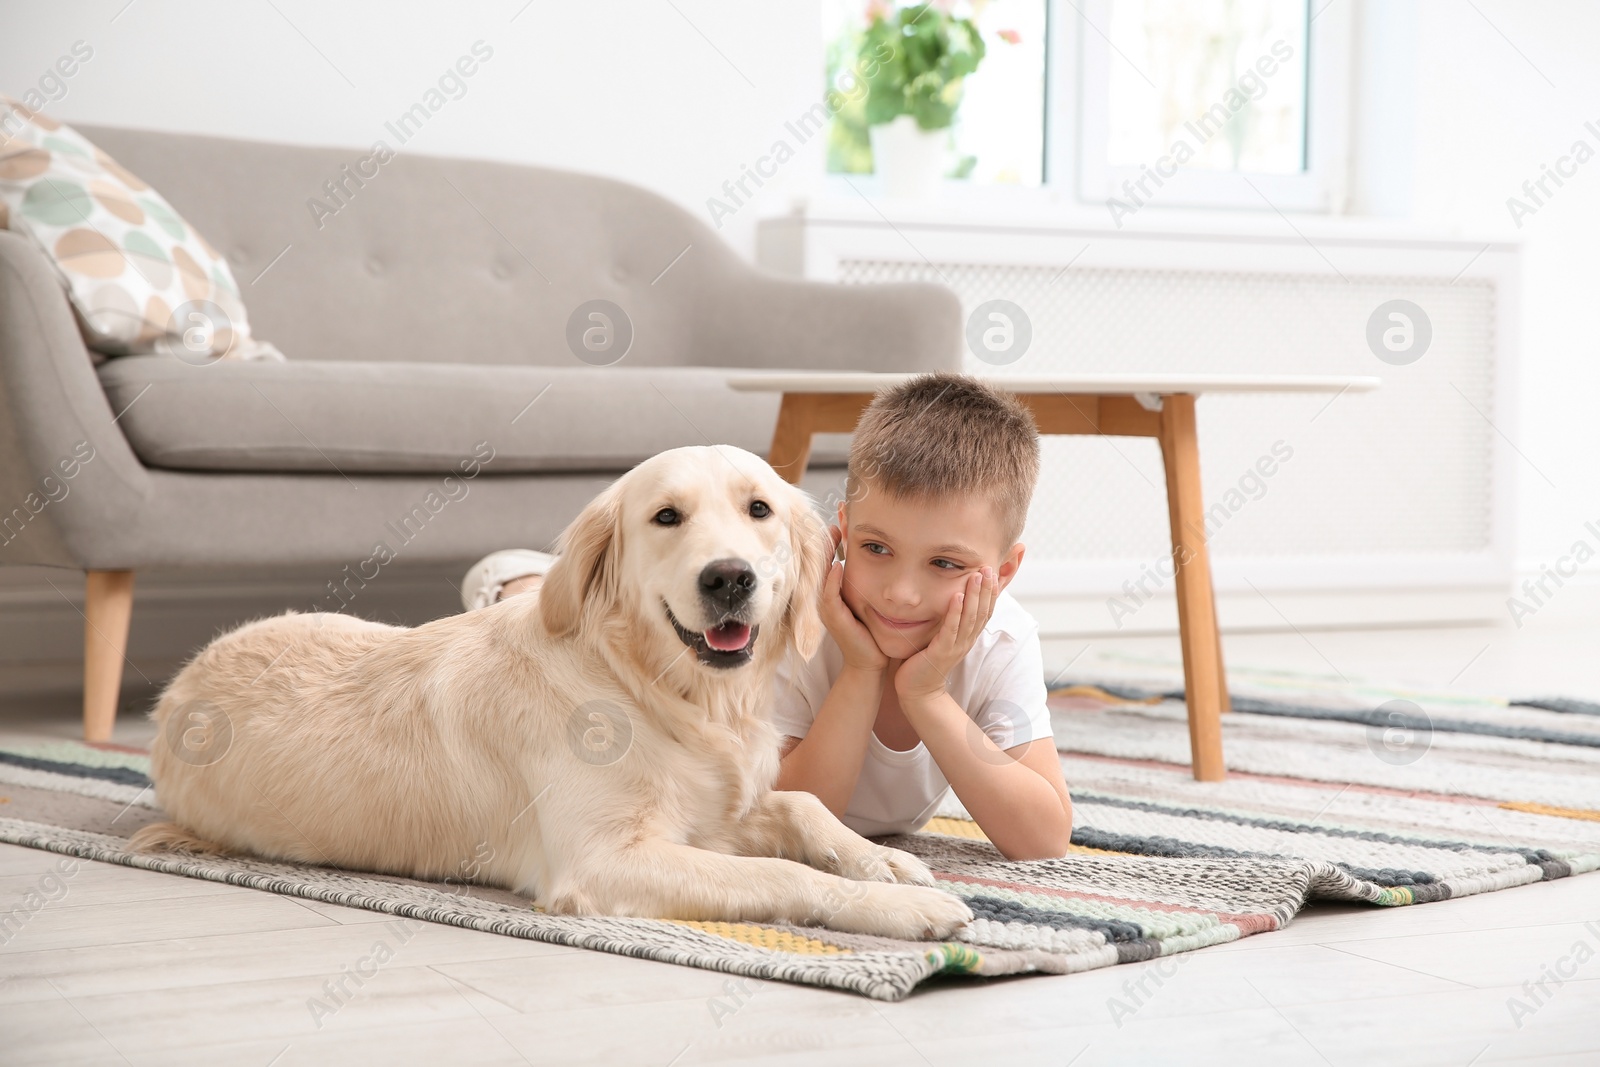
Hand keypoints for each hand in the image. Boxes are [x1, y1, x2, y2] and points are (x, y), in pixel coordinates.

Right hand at [819, 524, 888, 671]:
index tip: (843, 520)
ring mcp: (828, 608)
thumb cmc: (874, 632)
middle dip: (829, 539)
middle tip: (837, 518)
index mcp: (837, 592)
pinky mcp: (834, 619)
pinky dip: (832, 581)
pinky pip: (830, 596)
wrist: (872, 662)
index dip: (836, 540)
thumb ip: (871, 582)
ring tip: (834, 533)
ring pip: (824, 574)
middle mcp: (829, 597)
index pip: (833, 559)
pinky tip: (837, 565)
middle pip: (824, 561)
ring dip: (827, 553)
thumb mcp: (871, 602)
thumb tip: (883, 557)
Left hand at [894, 566, 998, 701]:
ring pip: (970, 618)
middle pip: (982, 612)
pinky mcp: (941, 652)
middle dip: (985, 589)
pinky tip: (957, 596)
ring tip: (976, 576)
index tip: (992, 572)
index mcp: (968, 637)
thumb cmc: (925, 661)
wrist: (917, 691)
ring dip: (974, 596)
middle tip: (988, 567)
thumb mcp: (942, 637)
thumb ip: (948, 621)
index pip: (985, 611)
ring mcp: (955, 647)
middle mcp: (966, 641)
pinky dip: (955, 612)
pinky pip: (951, 629)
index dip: (990, 592)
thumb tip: (951, 599)